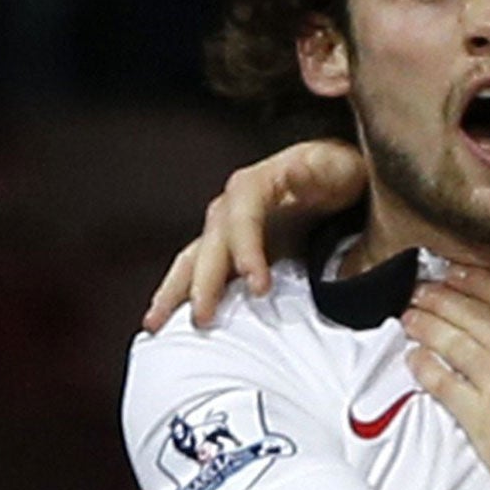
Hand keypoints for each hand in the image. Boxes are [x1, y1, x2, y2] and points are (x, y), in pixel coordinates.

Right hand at [142, 140, 367, 331]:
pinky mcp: (230, 250)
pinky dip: (182, 293)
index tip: (260, 287)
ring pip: (193, 260)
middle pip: (210, 245)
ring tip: (155, 323)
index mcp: (254, 186)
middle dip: (203, 283)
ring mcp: (227, 230)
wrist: (331, 178)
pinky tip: (167, 319)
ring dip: (175, 291)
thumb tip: (297, 171)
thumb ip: (314, 173)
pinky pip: (201, 272)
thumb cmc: (333, 172)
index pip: (242, 220)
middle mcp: (232, 208)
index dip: (247, 252)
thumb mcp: (332, 166)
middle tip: (203, 320)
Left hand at [402, 264, 489, 489]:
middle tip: (422, 287)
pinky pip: (444, 384)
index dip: (481, 281)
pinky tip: (412, 358)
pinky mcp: (480, 416)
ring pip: (454, 342)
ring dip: (427, 324)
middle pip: (475, 314)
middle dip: (444, 297)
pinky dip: (424, 367)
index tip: (459, 272)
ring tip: (409, 313)